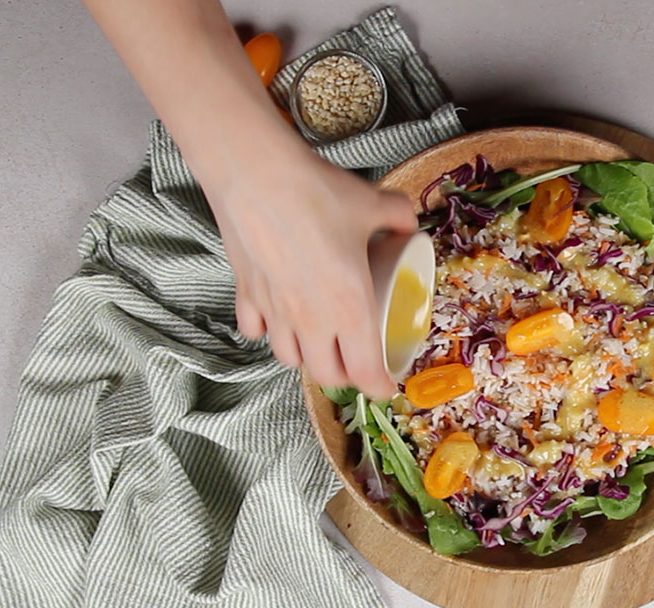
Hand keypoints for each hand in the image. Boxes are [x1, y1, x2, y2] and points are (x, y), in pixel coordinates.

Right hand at [209, 146, 415, 396]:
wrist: (256, 175)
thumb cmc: (318, 194)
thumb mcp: (376, 204)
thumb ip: (398, 218)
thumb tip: (408, 224)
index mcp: (350, 309)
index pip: (365, 371)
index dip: (379, 385)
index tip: (386, 385)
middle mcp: (311, 321)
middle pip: (327, 374)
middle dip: (347, 376)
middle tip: (358, 362)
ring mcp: (275, 312)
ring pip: (289, 359)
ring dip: (308, 359)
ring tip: (320, 343)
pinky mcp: (245, 296)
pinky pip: (254, 332)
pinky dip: (267, 333)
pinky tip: (277, 318)